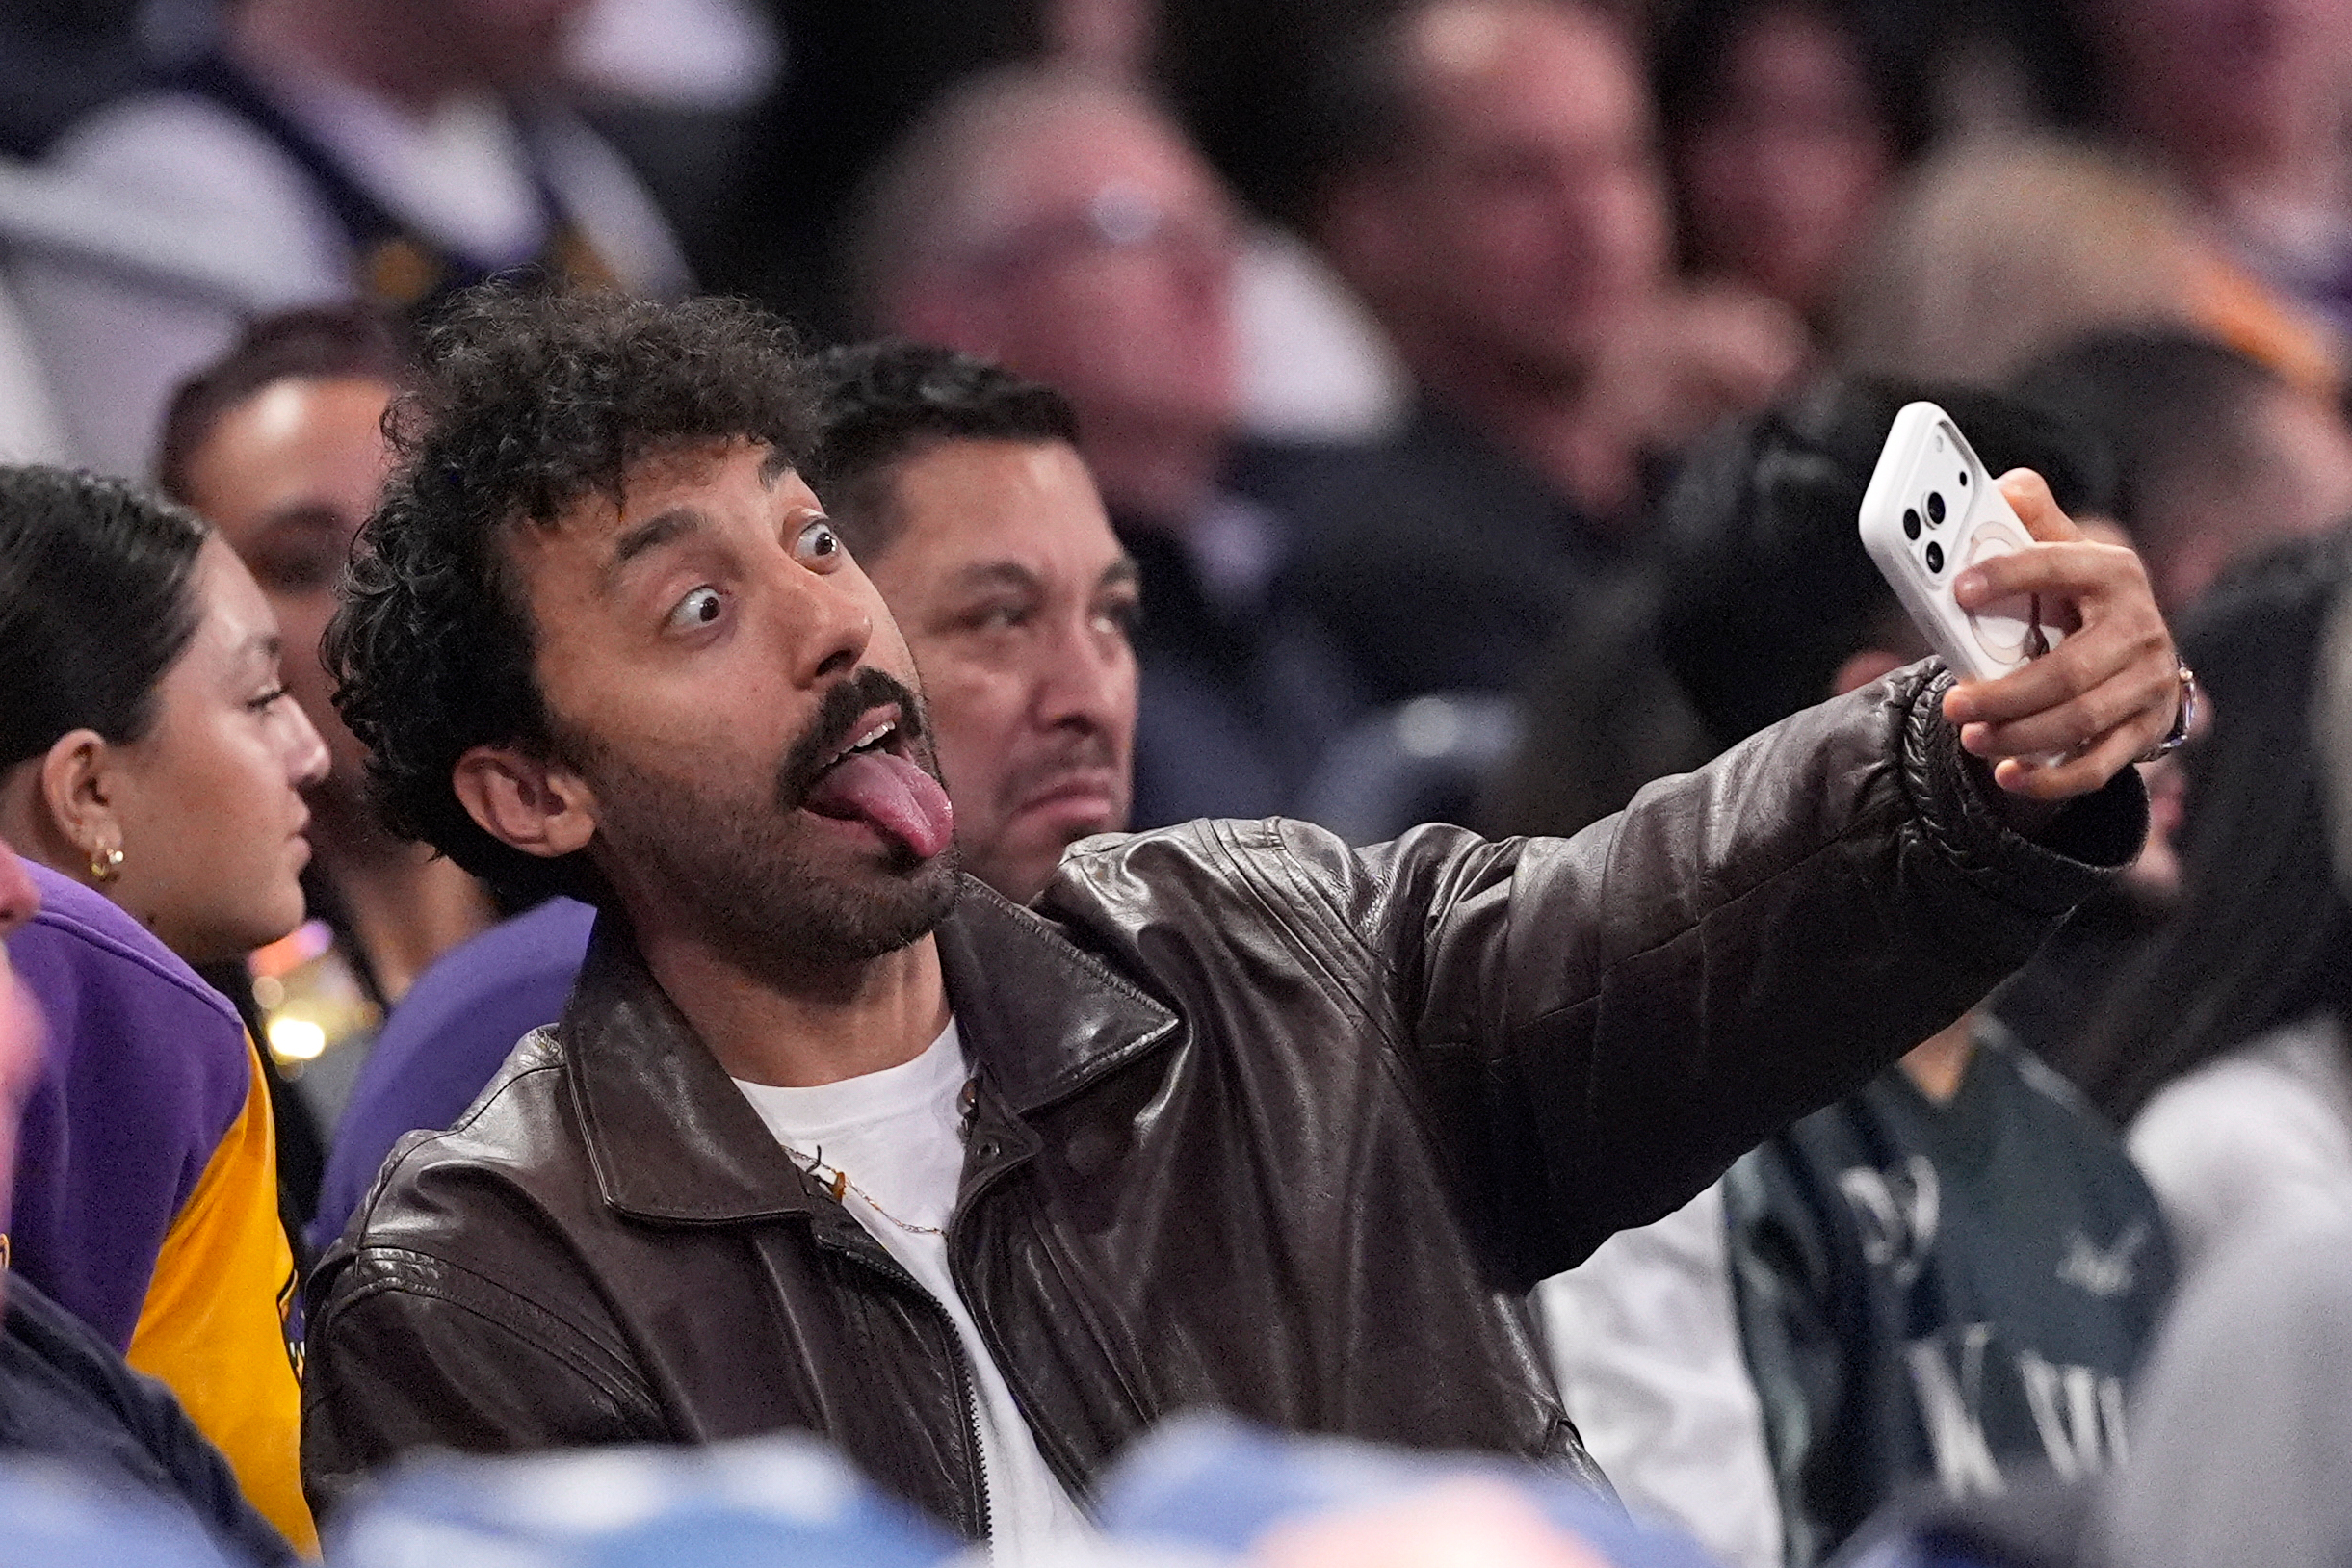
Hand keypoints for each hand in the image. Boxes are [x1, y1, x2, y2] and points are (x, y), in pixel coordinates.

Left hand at [1938, 470, 2179, 800]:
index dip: (2011, 574)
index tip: (1960, 589)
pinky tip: (2008, 774)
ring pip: (2082, 720)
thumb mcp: (2064, 552)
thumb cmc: (2081, 599)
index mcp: (2113, 573)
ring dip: (2020, 735)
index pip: (2060, 567)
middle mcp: (2139, 629)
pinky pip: (2099, 763)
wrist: (2141, 654)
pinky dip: (2052, 776)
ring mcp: (2148, 683)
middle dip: (2006, 693)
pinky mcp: (2145, 729)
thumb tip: (2003, 487)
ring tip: (1970, 736)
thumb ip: (2032, 520)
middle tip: (1953, 703)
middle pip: (2070, 670)